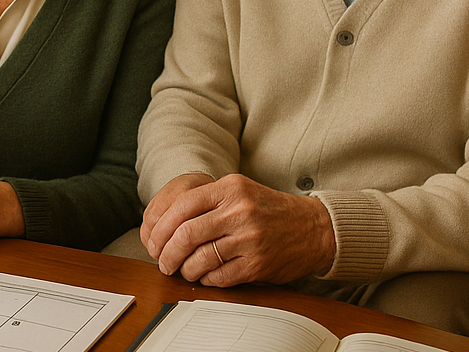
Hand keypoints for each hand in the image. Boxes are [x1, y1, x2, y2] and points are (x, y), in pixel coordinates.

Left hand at [145, 174, 335, 286]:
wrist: (314, 228)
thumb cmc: (271, 210)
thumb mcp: (240, 191)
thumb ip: (207, 201)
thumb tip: (164, 224)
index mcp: (230, 188)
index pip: (181, 205)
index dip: (161, 227)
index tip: (154, 240)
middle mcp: (239, 211)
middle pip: (185, 234)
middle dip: (167, 253)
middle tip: (163, 261)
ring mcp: (249, 239)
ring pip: (198, 259)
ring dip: (185, 269)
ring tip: (184, 270)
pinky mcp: (257, 264)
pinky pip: (218, 277)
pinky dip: (205, 279)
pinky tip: (206, 276)